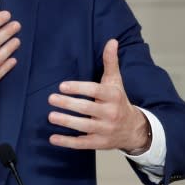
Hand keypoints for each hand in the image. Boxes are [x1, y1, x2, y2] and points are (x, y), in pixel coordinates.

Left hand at [47, 39, 151, 153]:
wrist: (134, 129)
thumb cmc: (119, 101)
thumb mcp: (115, 81)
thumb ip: (111, 62)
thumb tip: (112, 41)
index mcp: (113, 96)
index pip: (95, 91)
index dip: (79, 88)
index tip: (62, 86)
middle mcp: (111, 113)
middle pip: (88, 108)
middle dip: (69, 104)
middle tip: (51, 98)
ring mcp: (105, 130)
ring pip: (84, 126)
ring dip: (66, 122)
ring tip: (51, 116)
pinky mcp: (99, 143)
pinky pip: (82, 144)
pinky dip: (67, 142)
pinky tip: (53, 138)